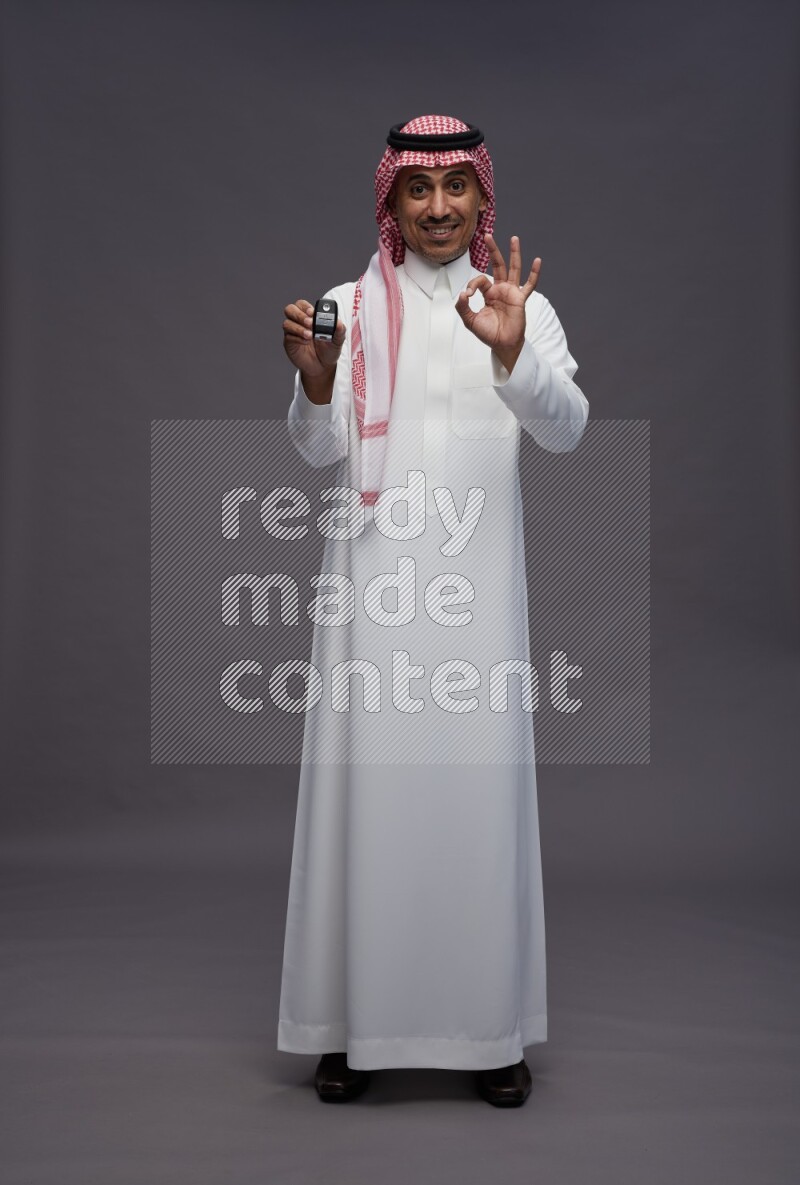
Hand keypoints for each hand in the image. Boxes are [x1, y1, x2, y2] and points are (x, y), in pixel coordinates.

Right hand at [282, 299, 345, 379]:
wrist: (323, 367)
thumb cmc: (329, 350)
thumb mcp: (338, 340)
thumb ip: (339, 330)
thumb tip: (339, 322)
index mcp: (310, 316)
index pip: (301, 304)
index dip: (305, 306)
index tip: (312, 313)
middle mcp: (299, 322)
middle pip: (290, 309)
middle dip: (299, 315)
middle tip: (310, 323)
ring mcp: (293, 332)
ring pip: (287, 323)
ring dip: (298, 328)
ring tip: (310, 336)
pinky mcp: (289, 343)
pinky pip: (288, 337)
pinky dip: (298, 338)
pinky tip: (306, 342)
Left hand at [455, 235, 540, 371]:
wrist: (502, 344)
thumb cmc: (488, 334)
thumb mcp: (470, 321)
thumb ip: (463, 307)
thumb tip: (463, 293)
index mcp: (488, 293)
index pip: (480, 280)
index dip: (473, 283)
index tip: (469, 294)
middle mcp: (500, 290)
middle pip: (497, 265)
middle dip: (493, 250)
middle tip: (487, 235)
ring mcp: (512, 292)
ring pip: (513, 269)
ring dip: (514, 253)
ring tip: (514, 239)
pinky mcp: (520, 299)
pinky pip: (529, 285)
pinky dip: (534, 274)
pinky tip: (537, 261)